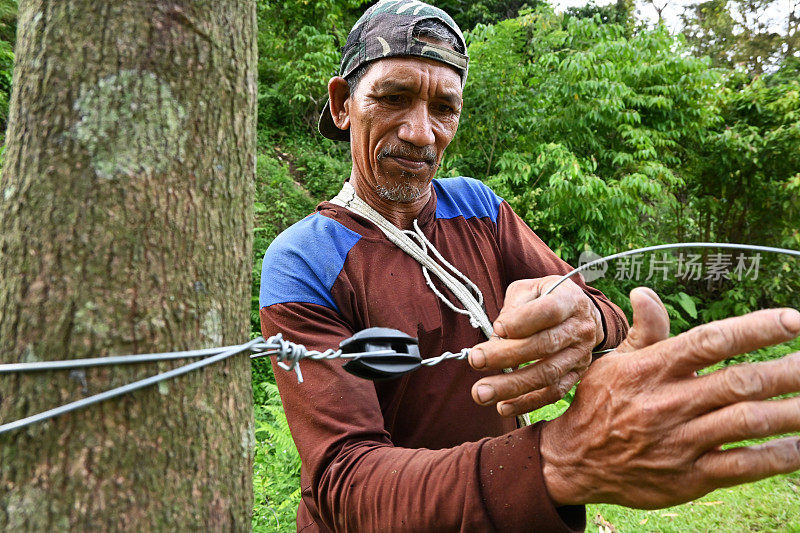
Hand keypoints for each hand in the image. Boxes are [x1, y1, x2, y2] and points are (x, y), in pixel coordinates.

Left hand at [468, 276, 604, 416]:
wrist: (583, 314)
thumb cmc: (548, 298)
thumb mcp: (531, 289)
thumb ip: (514, 306)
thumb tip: (498, 334)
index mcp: (569, 300)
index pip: (548, 311)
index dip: (521, 322)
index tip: (497, 328)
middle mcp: (579, 329)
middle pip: (544, 345)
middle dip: (506, 356)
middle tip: (475, 361)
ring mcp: (579, 355)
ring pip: (547, 374)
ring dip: (512, 386)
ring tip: (482, 392)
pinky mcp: (576, 376)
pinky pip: (553, 394)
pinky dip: (527, 403)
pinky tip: (503, 407)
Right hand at [541, 287, 799, 508]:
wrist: (574, 461)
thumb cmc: (598, 403)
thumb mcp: (614, 362)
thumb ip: (643, 331)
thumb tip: (644, 292)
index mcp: (653, 369)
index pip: (711, 341)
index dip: (756, 328)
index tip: (794, 319)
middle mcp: (670, 402)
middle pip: (741, 381)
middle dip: (789, 369)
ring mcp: (682, 441)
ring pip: (749, 422)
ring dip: (793, 411)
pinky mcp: (690, 477)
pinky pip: (743, 465)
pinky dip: (778, 456)